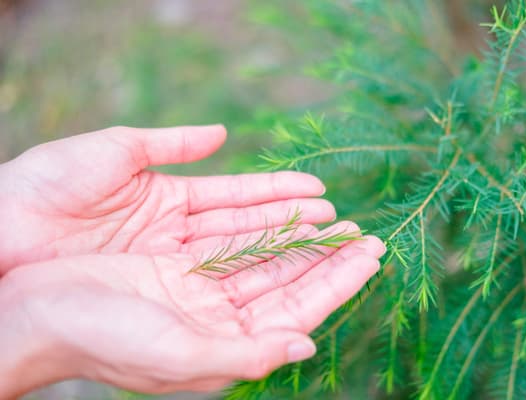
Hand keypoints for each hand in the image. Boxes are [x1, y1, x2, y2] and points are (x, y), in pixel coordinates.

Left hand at [0, 125, 333, 273]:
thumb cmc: (49, 186)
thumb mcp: (115, 152)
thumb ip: (172, 143)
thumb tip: (224, 133)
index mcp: (170, 198)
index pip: (241, 198)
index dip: (281, 195)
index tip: (322, 193)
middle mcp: (179, 237)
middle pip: (253, 233)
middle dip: (301, 230)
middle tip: (348, 227)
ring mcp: (173, 268)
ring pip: (245, 260)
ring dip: (291, 255)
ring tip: (337, 249)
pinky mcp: (162, 296)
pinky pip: (220, 286)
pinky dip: (258, 284)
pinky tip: (293, 280)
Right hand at [0, 223, 384, 397]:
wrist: (30, 311)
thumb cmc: (98, 340)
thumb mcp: (174, 357)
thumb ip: (243, 356)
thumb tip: (304, 348)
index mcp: (222, 342)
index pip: (297, 310)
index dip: (337, 284)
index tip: (372, 258)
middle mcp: (216, 314)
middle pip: (288, 280)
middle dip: (329, 259)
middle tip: (369, 235)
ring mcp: (198, 284)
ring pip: (265, 256)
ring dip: (301, 238)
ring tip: (337, 218)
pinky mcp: (175, 257)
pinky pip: (232, 234)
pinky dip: (261, 223)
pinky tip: (286, 212)